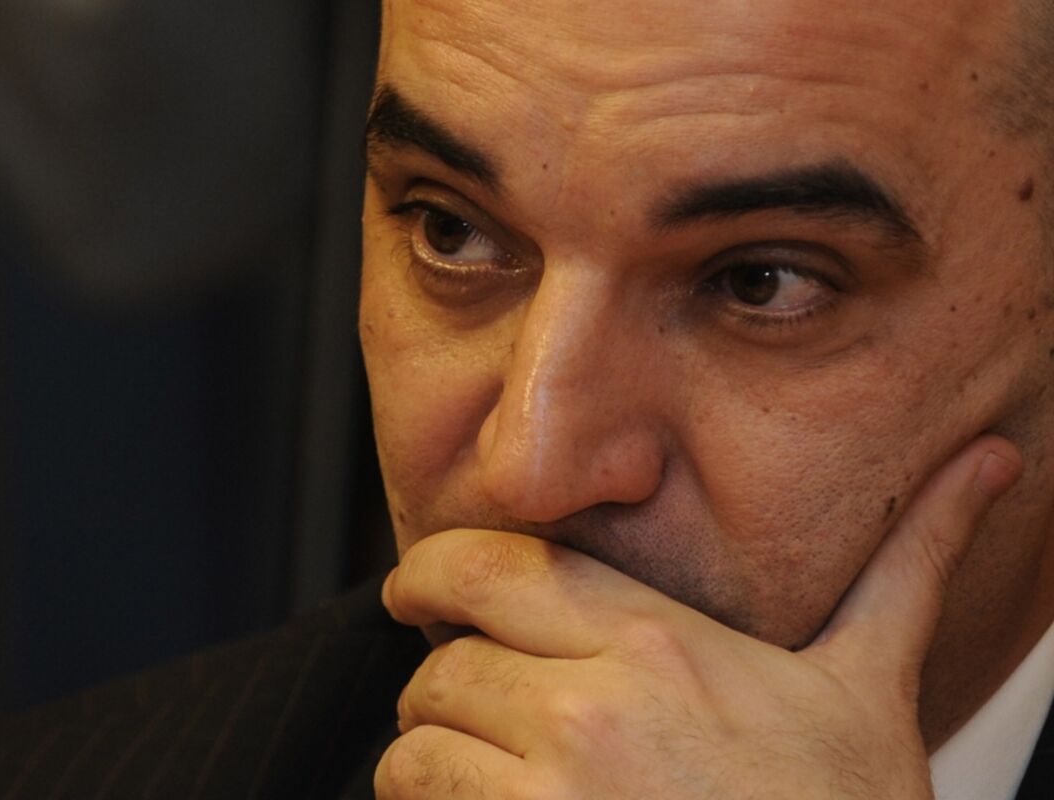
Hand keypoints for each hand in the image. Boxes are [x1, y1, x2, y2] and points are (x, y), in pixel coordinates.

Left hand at [374, 436, 1021, 798]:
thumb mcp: (868, 683)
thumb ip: (905, 568)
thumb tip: (986, 463)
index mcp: (658, 645)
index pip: (490, 567)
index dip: (430, 573)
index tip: (416, 592)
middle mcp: (592, 710)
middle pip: (444, 663)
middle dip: (442, 682)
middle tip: (468, 705)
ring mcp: (552, 796)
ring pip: (418, 748)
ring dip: (432, 758)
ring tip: (481, 775)